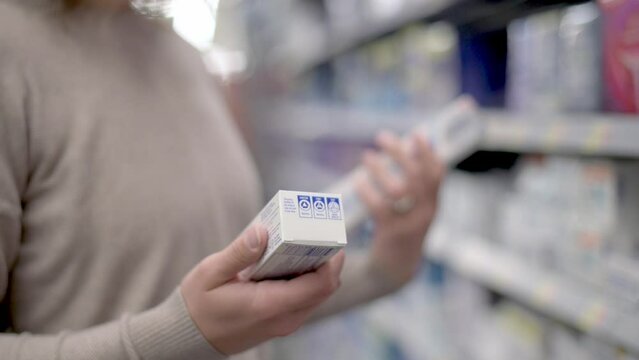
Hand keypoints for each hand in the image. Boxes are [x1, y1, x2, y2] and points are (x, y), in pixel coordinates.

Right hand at [180, 225, 344, 354]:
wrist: (189, 338)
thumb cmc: (198, 304)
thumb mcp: (211, 273)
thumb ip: (239, 253)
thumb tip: (263, 231)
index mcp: (269, 305)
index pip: (320, 285)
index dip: (331, 259)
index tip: (325, 234)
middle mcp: (284, 319)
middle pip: (324, 288)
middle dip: (326, 258)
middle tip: (314, 231)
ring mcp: (285, 323)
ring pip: (318, 294)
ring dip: (316, 268)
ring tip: (301, 241)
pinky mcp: (281, 322)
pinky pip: (305, 299)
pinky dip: (305, 278)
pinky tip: (289, 260)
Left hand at [355, 130, 443, 287]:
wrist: (396, 269)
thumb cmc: (401, 230)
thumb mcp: (414, 208)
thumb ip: (415, 183)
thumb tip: (410, 149)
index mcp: (432, 204)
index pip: (438, 173)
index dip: (428, 152)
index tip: (416, 134)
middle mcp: (425, 213)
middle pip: (418, 176)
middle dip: (400, 153)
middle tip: (381, 137)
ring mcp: (409, 224)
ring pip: (399, 189)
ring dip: (382, 169)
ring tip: (366, 156)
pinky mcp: (391, 233)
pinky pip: (380, 207)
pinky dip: (368, 190)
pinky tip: (358, 181)